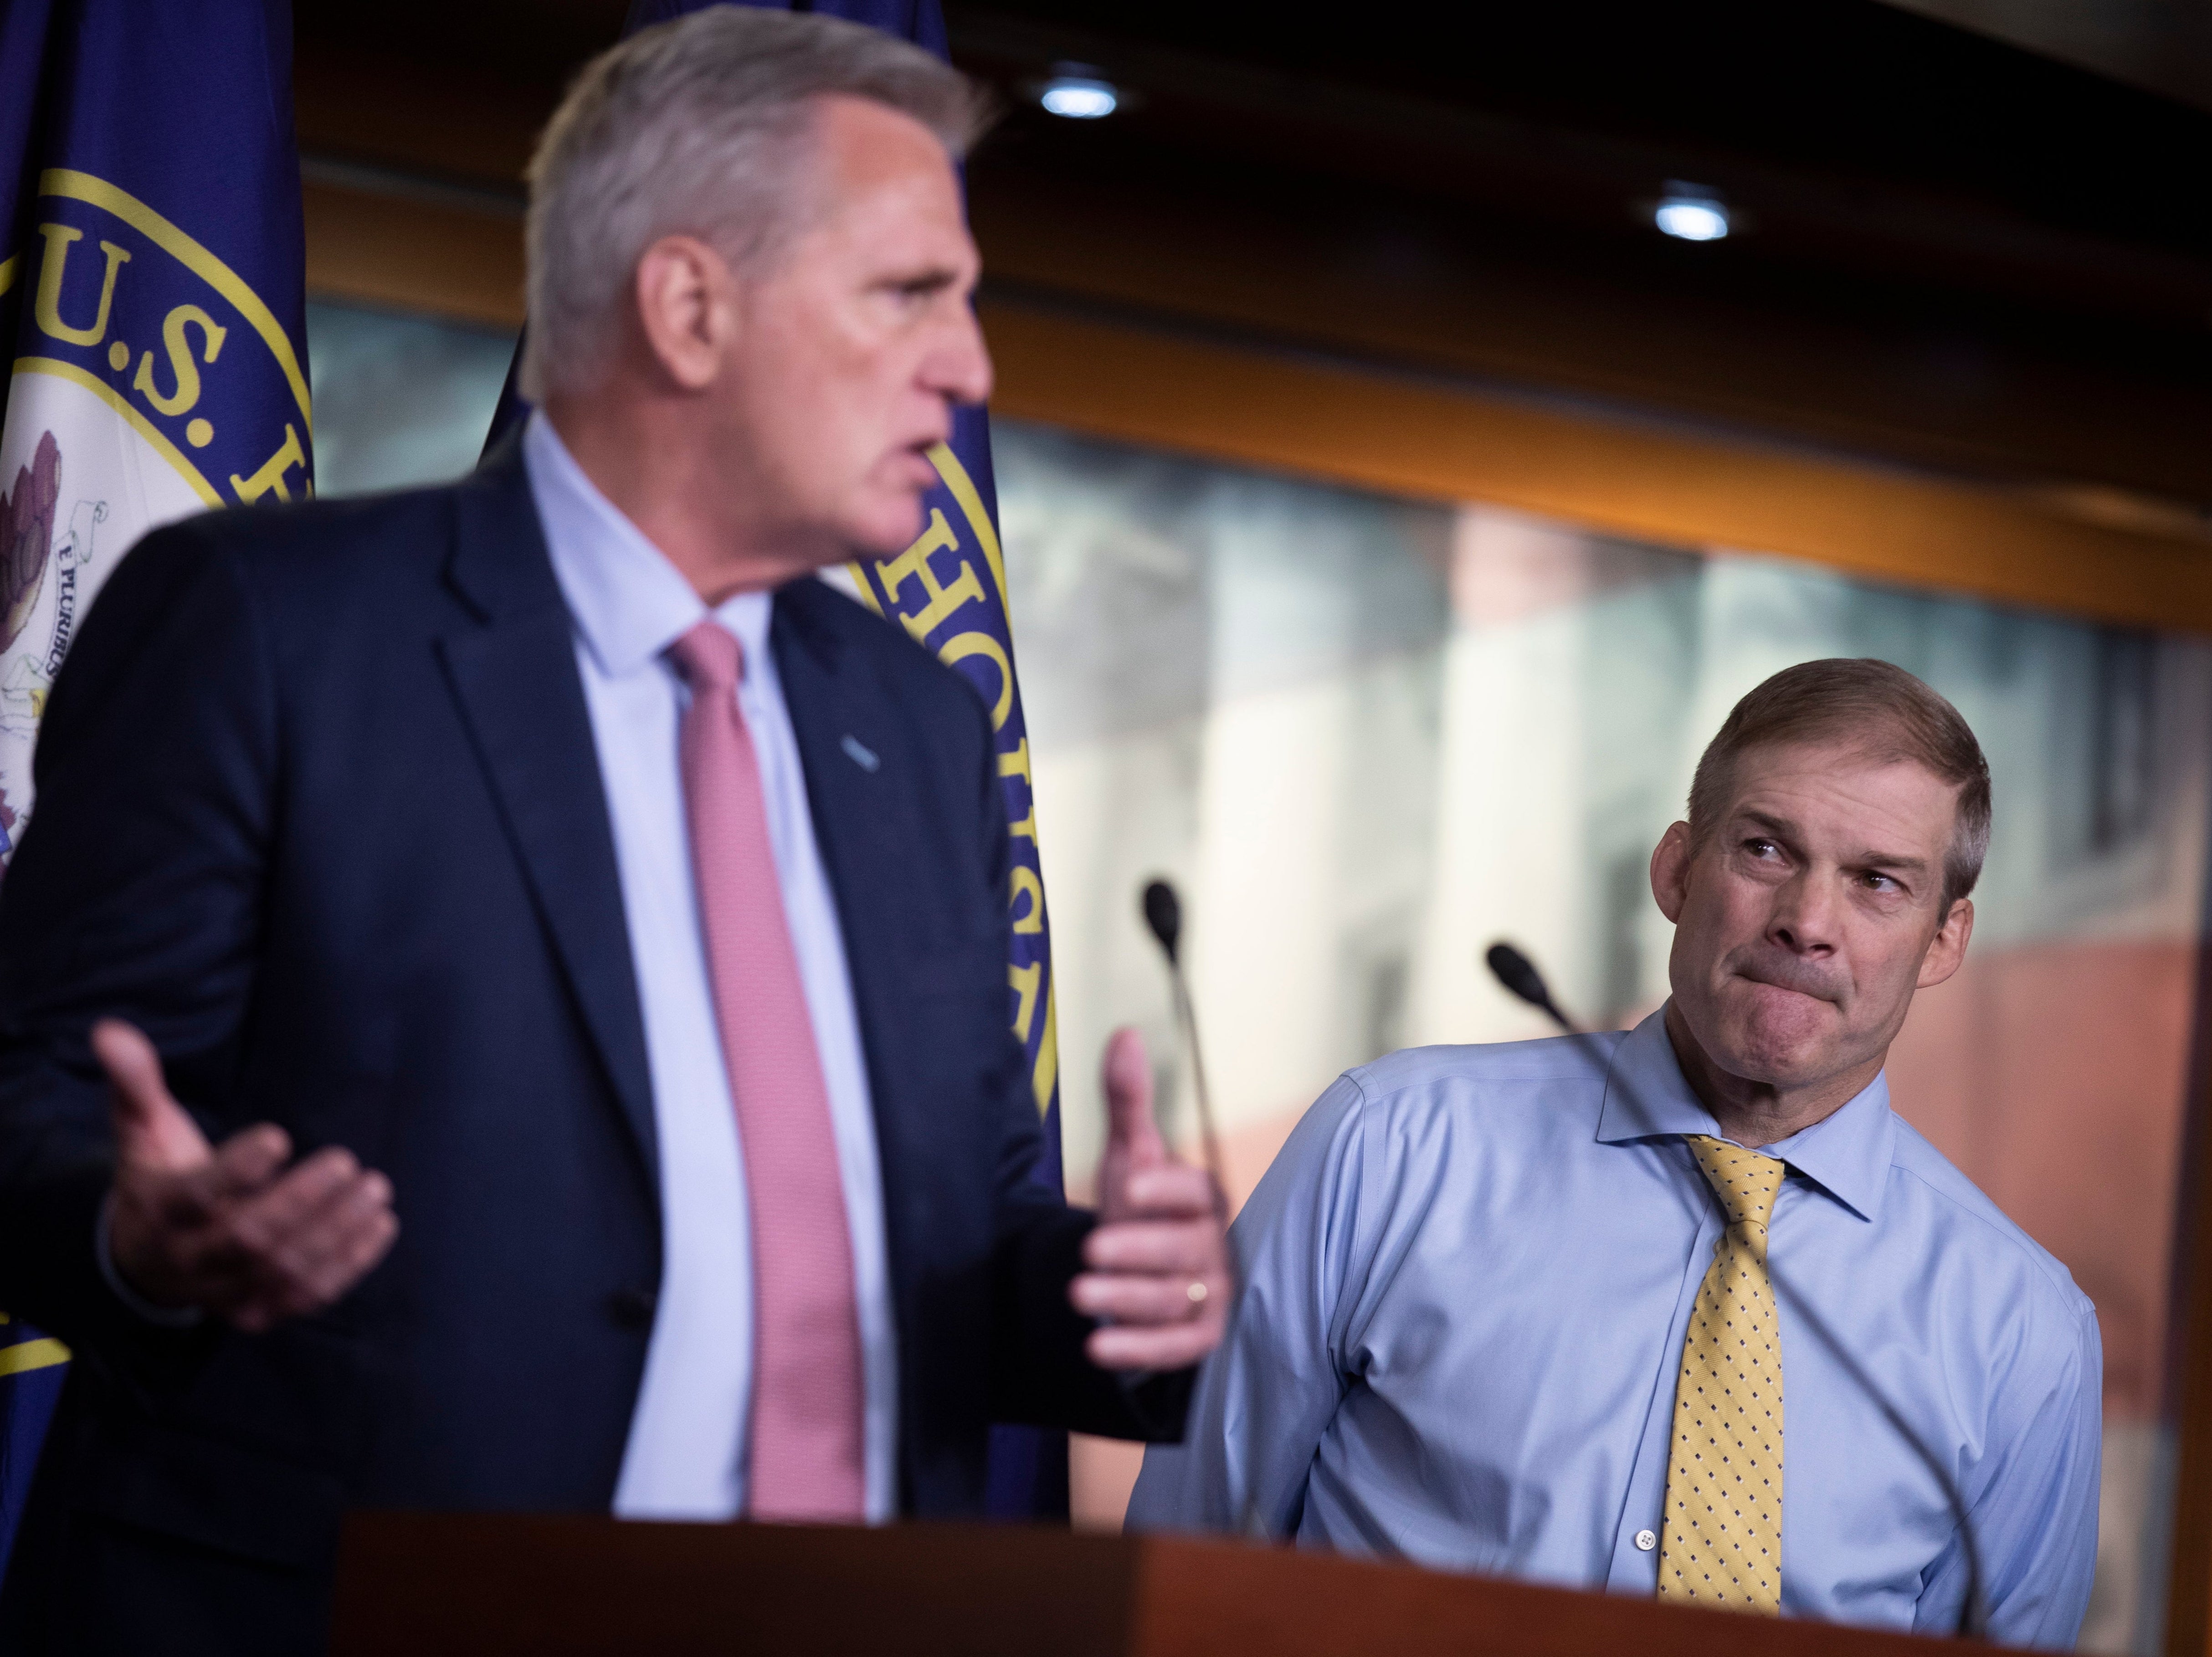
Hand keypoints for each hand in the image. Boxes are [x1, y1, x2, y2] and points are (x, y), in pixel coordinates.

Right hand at [97, 1019, 398, 1332]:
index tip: (280, 1136)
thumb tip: (112, 1030)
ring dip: (336, 1232)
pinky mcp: (256, 1311)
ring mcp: (223, 1291)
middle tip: (347, 1162)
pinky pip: (305, 1297)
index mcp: (162, 1208)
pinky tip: (381, 1225)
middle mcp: (190, 1257)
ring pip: (282, 1270)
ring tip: (376, 1190)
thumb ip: (136, 1082)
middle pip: (247, 1237)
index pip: (197, 1196)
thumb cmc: (158, 1177)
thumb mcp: (141, 1130)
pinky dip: (348, 1265)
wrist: (146, 1257)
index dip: (239, 1170)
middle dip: (301, 1201)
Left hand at [1070, 1026, 1229, 1370]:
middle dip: (1137, 1252)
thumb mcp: (1130, 1154)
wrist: (1144, 1270)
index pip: (1194, 1191)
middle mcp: (1214, 1245)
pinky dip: (1137, 1349)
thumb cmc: (1141, 1208)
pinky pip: (1175, 1347)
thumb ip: (1129, 1101)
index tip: (1127, 1187)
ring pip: (1175, 1300)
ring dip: (1126, 1300)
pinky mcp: (1199, 1337)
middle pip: (1183, 1250)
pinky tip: (1097, 1347)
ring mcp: (1212, 1294)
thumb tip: (1125, 1033)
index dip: (1163, 1190)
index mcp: (1202, 1196)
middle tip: (1090, 1251)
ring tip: (1079, 1294)